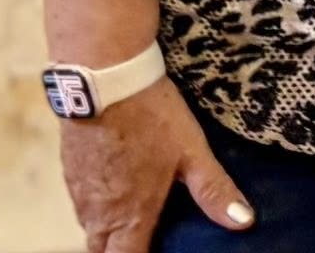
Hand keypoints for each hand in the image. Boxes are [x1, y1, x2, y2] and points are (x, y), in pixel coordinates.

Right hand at [61, 76, 254, 252]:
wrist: (103, 79)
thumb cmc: (152, 116)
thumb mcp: (192, 151)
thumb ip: (214, 190)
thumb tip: (244, 222)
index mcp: (130, 216)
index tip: (156, 250)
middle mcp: (100, 213)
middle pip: (103, 250)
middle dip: (120, 252)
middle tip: (143, 239)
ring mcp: (80, 192)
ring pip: (90, 228)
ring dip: (107, 231)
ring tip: (130, 219)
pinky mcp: (69, 170)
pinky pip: (81, 203)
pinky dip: (96, 207)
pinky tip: (113, 187)